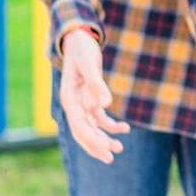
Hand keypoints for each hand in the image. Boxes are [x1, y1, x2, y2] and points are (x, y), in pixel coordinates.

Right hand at [58, 28, 129, 163]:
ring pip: (91, 128)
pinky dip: (111, 125)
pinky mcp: (90, 99)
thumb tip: (105, 104)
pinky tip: (125, 129)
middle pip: (83, 132)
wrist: (79, 39)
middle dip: (96, 146)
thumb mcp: (89, 63)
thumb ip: (96, 83)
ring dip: (104, 138)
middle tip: (112, 157)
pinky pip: (100, 118)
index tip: (105, 150)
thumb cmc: (81, 49)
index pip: (79, 126)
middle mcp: (73, 104)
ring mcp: (81, 103)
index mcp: (69, 99)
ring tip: (119, 147)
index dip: (91, 140)